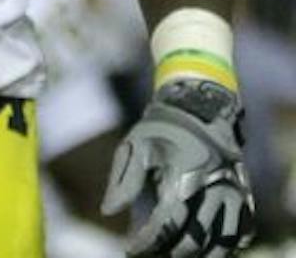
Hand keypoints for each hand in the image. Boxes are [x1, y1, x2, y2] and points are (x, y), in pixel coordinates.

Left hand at [102, 79, 255, 255]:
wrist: (201, 109)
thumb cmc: (161, 128)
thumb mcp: (135, 146)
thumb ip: (123, 182)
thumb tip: (108, 213)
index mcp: (184, 176)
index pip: (166, 224)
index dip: (147, 242)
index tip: (130, 250)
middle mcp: (214, 188)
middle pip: (194, 239)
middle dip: (169, 251)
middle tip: (150, 253)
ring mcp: (233, 194)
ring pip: (221, 242)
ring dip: (199, 254)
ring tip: (174, 254)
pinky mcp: (244, 196)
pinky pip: (240, 233)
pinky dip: (223, 247)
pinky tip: (204, 249)